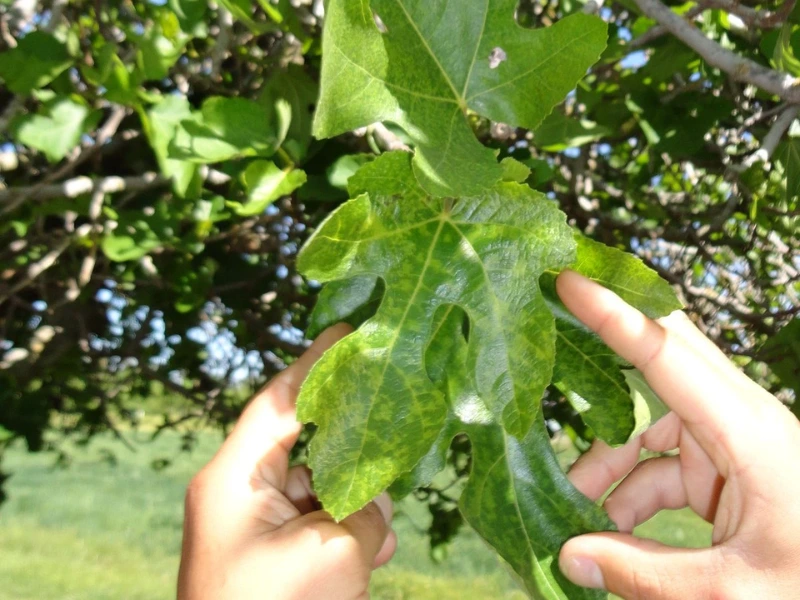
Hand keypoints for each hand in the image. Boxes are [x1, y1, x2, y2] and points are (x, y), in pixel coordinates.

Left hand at [178, 324, 395, 599]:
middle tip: (393, 432)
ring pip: (323, 487)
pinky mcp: (278, 555)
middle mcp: (242, 494)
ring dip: (357, 506)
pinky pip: (322, 523)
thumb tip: (373, 498)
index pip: (280, 400)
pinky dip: (350, 534)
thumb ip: (365, 509)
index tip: (350, 330)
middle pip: (308, 443)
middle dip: (353, 448)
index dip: (316, 363)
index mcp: (234, 479)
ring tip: (372, 544)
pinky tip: (369, 560)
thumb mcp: (333, 554)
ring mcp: (259, 528)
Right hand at [556, 270, 799, 598]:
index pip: (666, 353)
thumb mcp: (733, 589)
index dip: (613, 314)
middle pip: (654, 366)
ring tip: (572, 512)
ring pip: (644, 428)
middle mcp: (734, 419)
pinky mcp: (719, 467)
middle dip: (599, 358)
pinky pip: (656, 464)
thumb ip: (643, 574)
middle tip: (545, 343)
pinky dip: (625, 493)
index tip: (567, 279)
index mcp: (747, 428)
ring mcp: (725, 441)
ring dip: (604, 465)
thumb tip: (566, 556)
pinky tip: (606, 533)